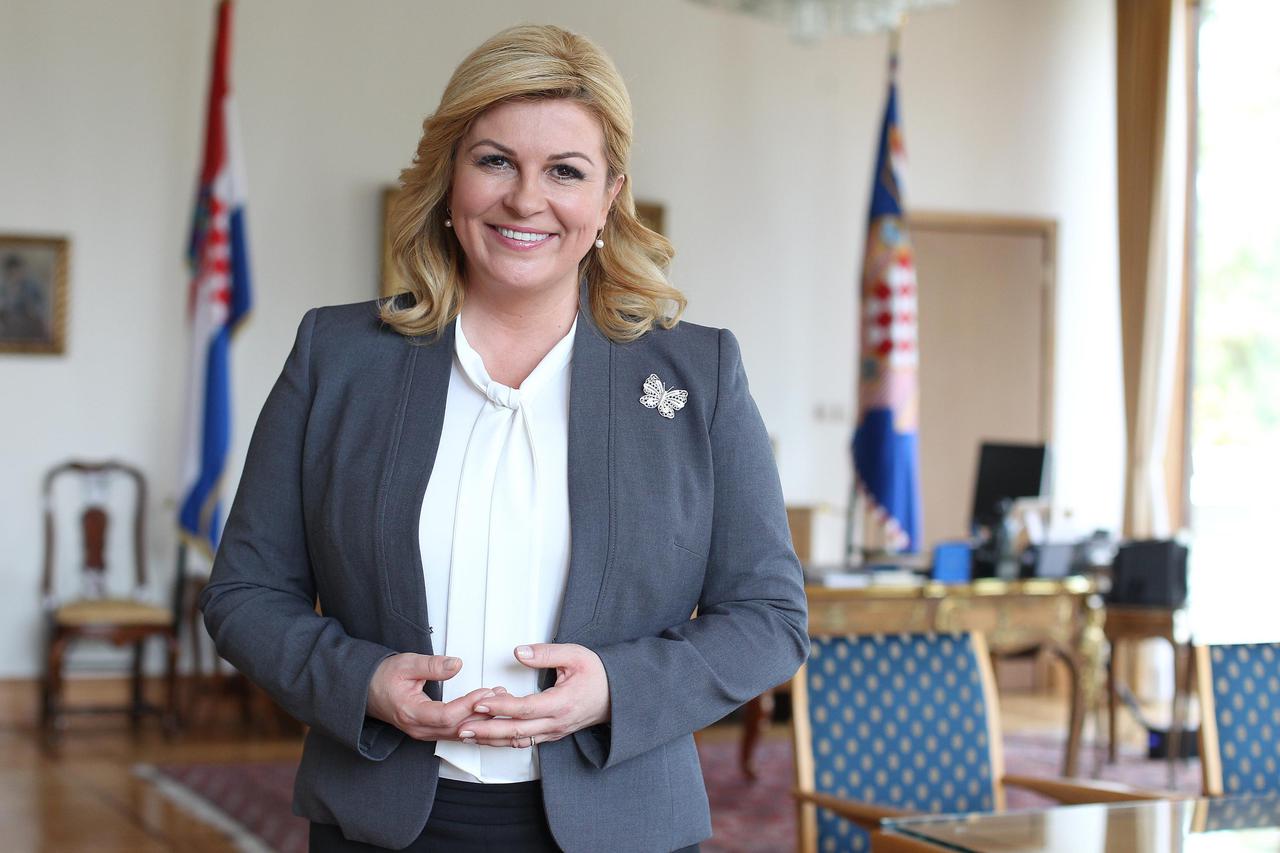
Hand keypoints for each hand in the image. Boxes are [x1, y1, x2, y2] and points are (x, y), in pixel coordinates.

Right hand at [366, 653, 504, 741]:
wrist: (366, 691)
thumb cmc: (383, 678)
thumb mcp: (406, 664)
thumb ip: (431, 665)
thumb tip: (456, 664)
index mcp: (412, 713)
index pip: (446, 715)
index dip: (469, 705)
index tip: (486, 692)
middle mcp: (420, 729)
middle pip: (458, 728)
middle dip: (482, 713)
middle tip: (502, 696)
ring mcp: (426, 733)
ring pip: (460, 734)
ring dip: (482, 720)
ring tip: (501, 702)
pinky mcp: (431, 731)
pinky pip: (457, 733)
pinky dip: (475, 725)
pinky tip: (490, 716)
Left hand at [456, 643, 609, 747]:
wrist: (617, 695)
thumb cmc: (598, 674)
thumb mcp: (575, 655)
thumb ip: (545, 653)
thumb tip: (520, 652)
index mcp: (562, 703)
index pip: (525, 709)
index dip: (500, 707)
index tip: (480, 702)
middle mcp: (557, 722)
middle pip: (516, 732)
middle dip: (486, 732)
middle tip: (462, 728)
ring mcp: (554, 731)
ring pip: (518, 741)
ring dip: (492, 740)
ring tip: (468, 735)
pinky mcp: (552, 733)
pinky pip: (525, 742)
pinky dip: (505, 740)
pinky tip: (489, 736)